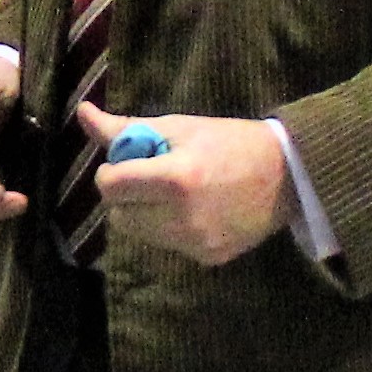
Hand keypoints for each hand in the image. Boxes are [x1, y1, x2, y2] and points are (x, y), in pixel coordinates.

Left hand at [70, 104, 287, 266]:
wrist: (289, 176)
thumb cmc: (229, 142)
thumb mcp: (178, 127)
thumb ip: (125, 128)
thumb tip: (83, 113)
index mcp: (176, 180)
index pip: (110, 186)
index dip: (112, 172)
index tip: (130, 163)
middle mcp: (184, 218)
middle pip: (119, 214)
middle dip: (127, 194)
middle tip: (155, 177)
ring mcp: (197, 242)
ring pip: (140, 233)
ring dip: (145, 213)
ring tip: (176, 194)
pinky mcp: (209, 258)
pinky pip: (167, 245)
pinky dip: (170, 229)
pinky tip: (196, 211)